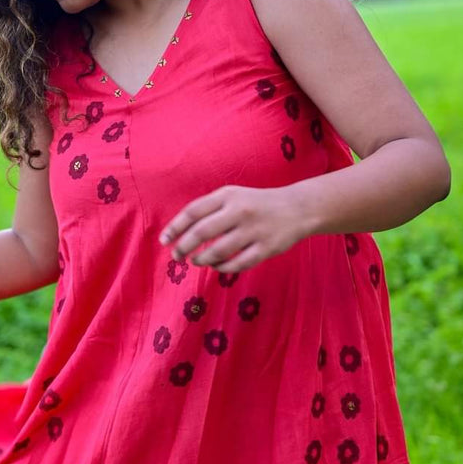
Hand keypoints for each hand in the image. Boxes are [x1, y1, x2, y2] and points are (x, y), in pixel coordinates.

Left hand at [158, 185, 307, 273]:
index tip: (164, 240)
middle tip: (176, 256)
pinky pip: (238, 263)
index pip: (193, 211)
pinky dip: (223, 268)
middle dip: (184, 247)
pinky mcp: (266, 248)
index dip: (175, 227)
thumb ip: (209, 209)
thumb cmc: (256, 204)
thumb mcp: (233, 196)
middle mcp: (239, 211)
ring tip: (196, 261)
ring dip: (202, 259)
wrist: (298, 208)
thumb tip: (180, 230)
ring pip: (219, 251)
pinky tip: (216, 267)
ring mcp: (254, 230)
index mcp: (228, 196)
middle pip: (202, 232)